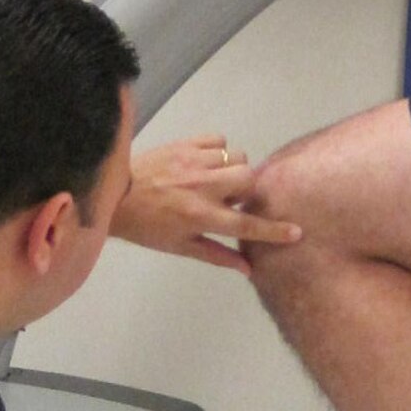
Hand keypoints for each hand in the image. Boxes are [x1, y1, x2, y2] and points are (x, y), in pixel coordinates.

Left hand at [111, 135, 300, 273]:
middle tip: (234, 198)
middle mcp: (203, 187)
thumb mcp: (180, 248)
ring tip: (218, 179)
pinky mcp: (186, 144)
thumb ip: (216, 256)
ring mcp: (195, 162)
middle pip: (250, 179)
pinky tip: (207, 162)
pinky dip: (219, 151)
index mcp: (202, 217)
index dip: (274, 230)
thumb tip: (248, 270)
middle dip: (249, 189)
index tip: (296, 232)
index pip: (247, 225)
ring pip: (238, 157)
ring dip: (234, 169)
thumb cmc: (147, 228)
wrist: (114, 195)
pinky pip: (219, 140)